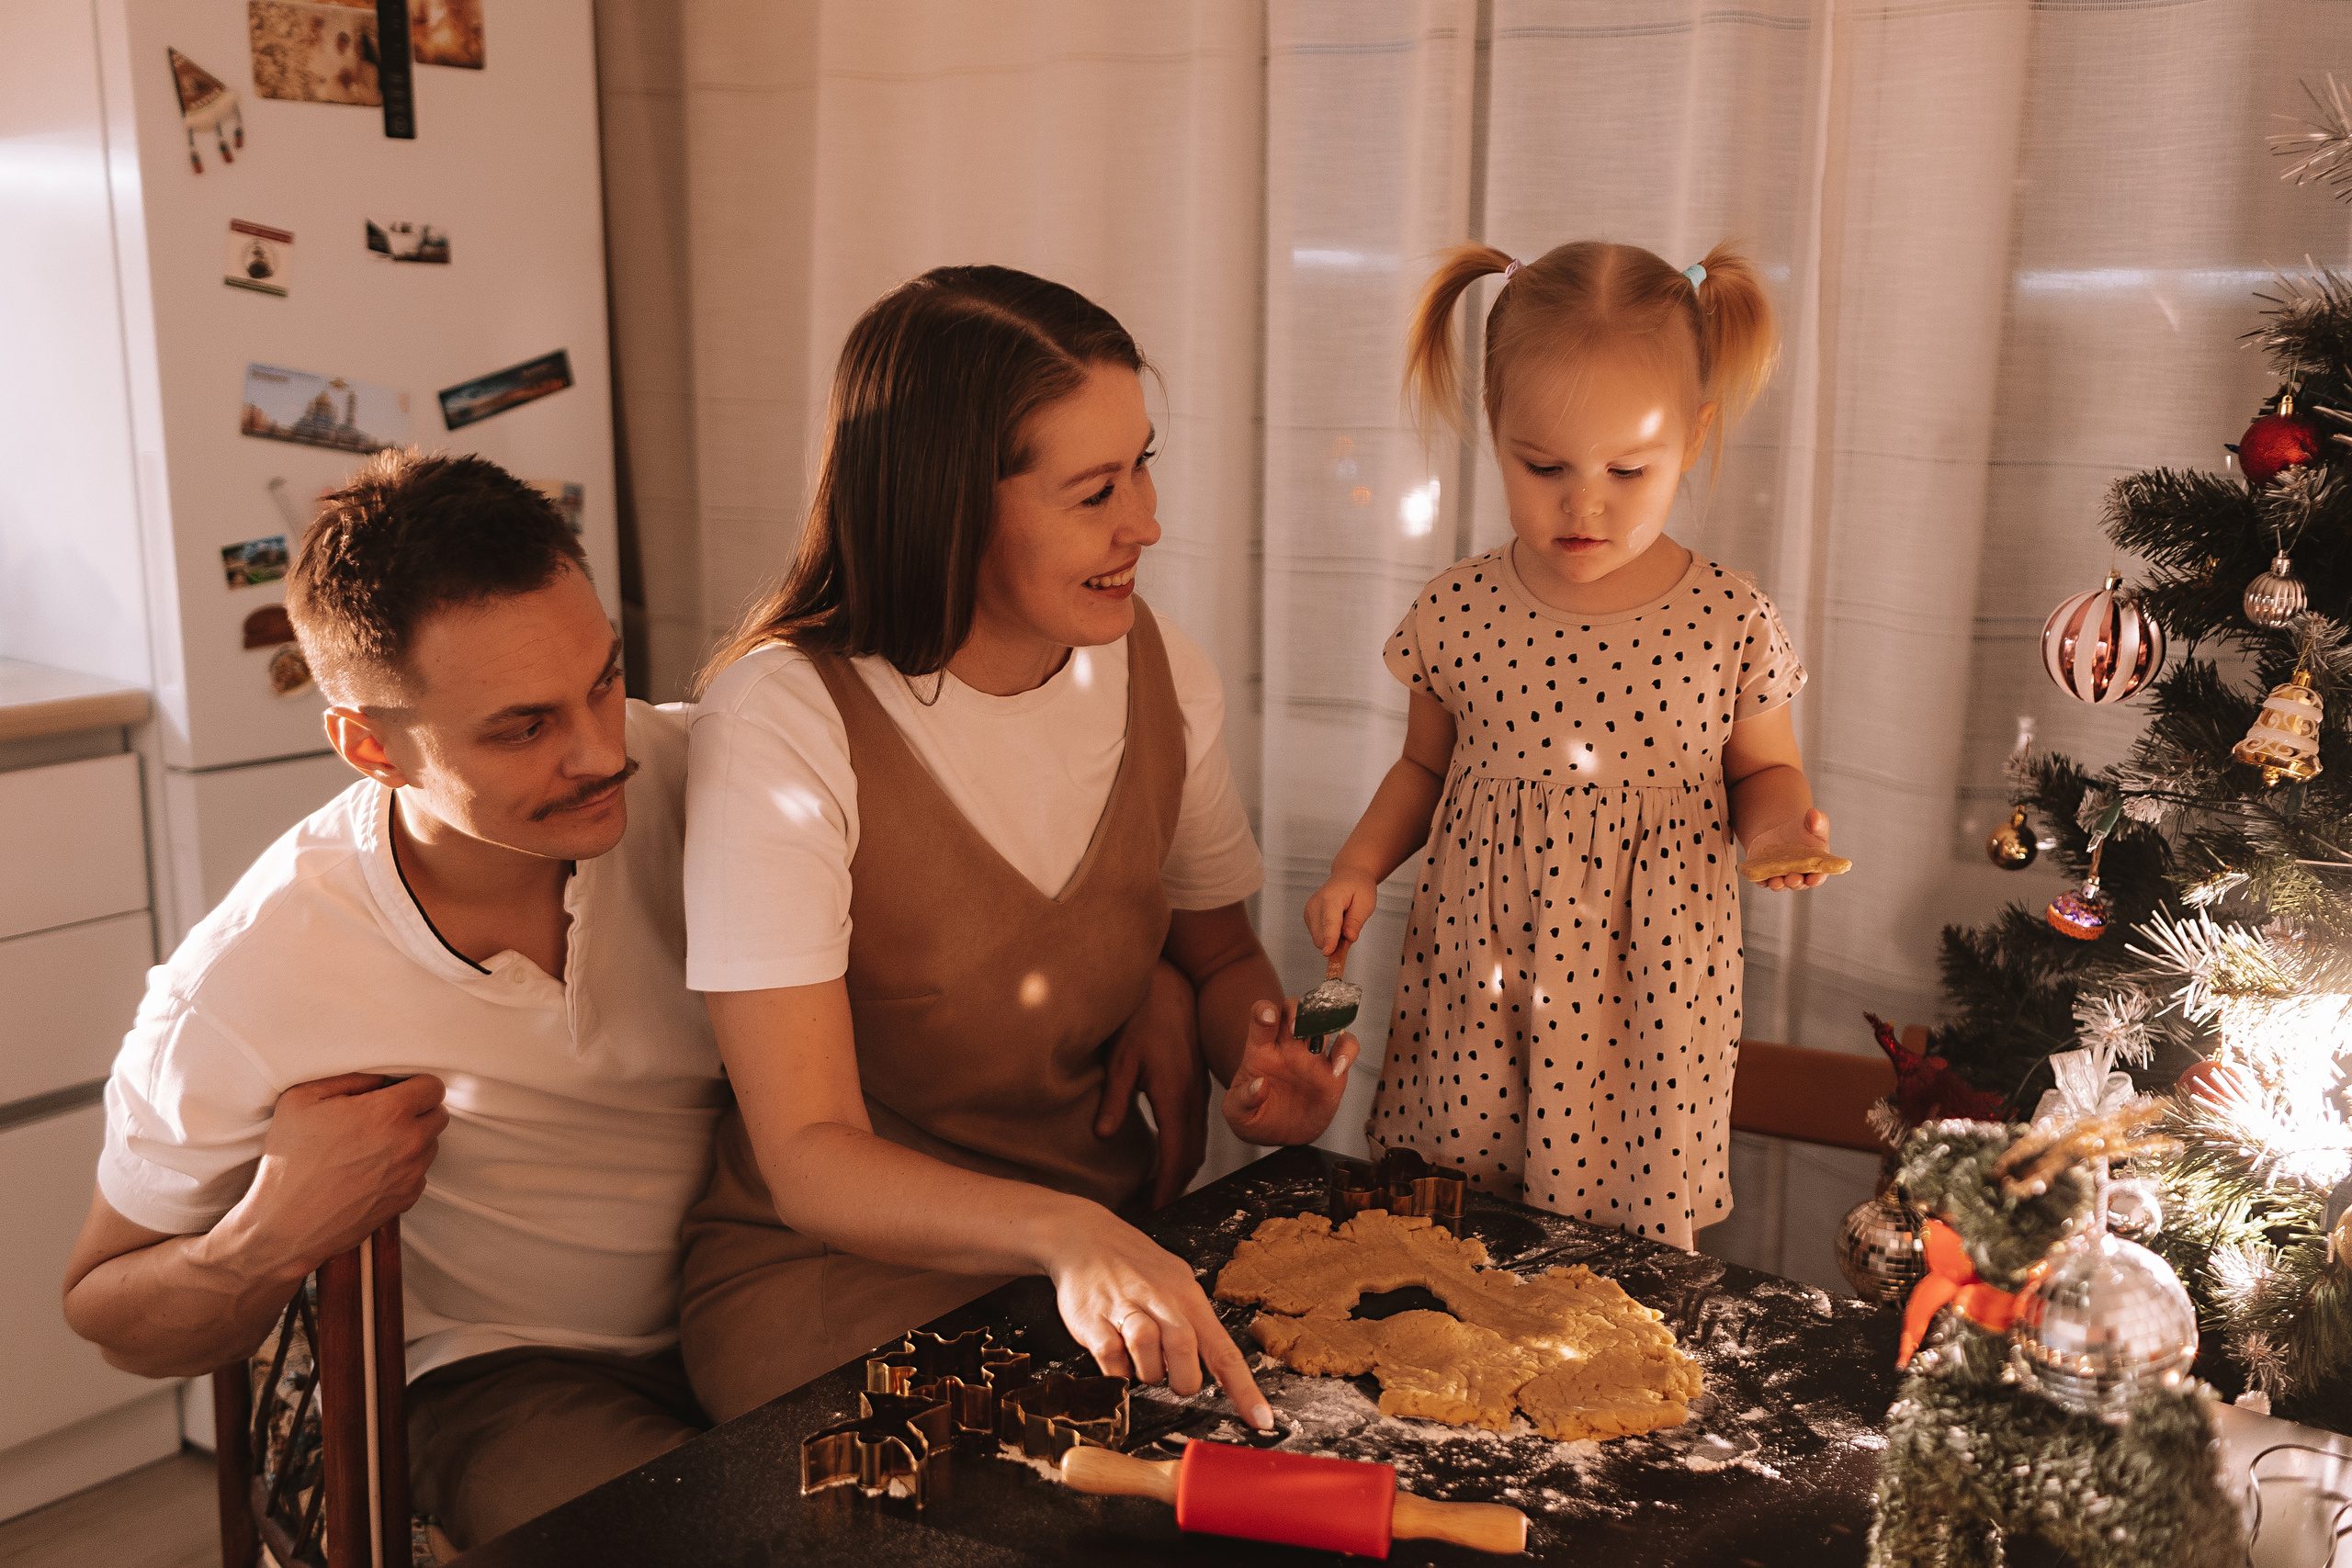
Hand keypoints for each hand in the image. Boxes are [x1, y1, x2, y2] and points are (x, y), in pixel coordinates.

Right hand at [229, 1073, 447, 1282]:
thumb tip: (378, 1077)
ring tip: (373, 1145)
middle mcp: (410, 1143)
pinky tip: (371, 1170)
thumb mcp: (302, 1100)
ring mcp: (411, 1174)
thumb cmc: (289, 1161)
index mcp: (390, 1113)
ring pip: (430, 1144)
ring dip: (412, 1140)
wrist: (284, 1224)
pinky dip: (403, 1168)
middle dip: (417, 1111)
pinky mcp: (407, 1199)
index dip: (414, 1085)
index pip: (433, 1086)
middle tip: (383, 1117)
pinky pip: (419, 1172)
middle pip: (437, 1114)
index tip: (396, 1091)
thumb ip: (349, 1078)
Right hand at [1046, 1207, 1273, 1431]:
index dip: (1244, 1389)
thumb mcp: (1177, 1282)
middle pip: (1184, 1350)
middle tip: (1173, 1377)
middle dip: (1183, 1379)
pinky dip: (1116, 1369)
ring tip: (1140, 1358)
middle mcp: (1160, 1300)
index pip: (1224, 1350)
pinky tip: (1115, 1352)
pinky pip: (1111, 1360)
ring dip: (1146, 1372)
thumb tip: (1219, 1366)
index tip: (1261, 1420)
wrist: (1085, 1238)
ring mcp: (1125, 1309)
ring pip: (1146, 1356)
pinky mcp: (1093, 1321)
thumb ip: (1195, 1323)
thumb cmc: (1137, 1268)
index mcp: (1188, 1297)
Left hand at [1095, 960, 1208, 1208]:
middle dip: (1174, 1187)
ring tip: (1157, 1191)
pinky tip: (1167, 1156)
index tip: (1153, 1209)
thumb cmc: (1143, 1016)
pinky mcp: (1197, 1084)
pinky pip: (1196, 1128)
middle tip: (1151, 1210)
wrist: (1173, 986)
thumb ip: (1115, 1097)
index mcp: (1175, 1094)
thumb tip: (1104, 1135)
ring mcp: (1199, 1091)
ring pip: (1197, 1144)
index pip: (1175, 1154)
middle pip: (1191, 1156)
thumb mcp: (1121, 1056)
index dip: (1165, 1186)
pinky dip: (1184, 1150)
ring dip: (1180, 1170)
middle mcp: (1194, 1097)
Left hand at [1223, 1000, 1357, 1147]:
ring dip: (1323, 1024)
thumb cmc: (1255, 1117)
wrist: (1281, 1136)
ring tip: (1315, 1048)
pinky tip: (1337, 1070)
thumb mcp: (1238, 1114)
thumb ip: (1242, 1100)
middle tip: (1295, 1027)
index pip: (1261, 1016)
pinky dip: (1347, 1050)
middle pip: (1294, 1008)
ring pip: (1323, 1021)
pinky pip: (1347, 1047)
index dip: (1264, 1011)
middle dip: (1297, 1010)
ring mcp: (1312, 1055)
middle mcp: (1287, 1045)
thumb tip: (1259, 1085)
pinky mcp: (1333, 1071)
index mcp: (1261, 1048)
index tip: (1267, 1017)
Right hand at [1305, 869, 1378, 955]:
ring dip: (1332, 938)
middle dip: (1336, 941)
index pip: (1329, 922)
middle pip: (1321, 936)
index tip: (1328, 952)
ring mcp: (1309, 910)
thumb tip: (1349, 938)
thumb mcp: (1366, 902)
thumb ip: (1356, 921)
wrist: (1349, 875)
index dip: (1329, 939)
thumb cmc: (1359, 887)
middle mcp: (1315, 904)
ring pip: (1318, 939)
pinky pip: (1317, 936)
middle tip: (1351, 928)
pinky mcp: (1308, 916)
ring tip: (1344, 921)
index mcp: (1331, 898)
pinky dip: (1328, 935)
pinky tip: (1336, 922)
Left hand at [1743, 807, 1834, 889]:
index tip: (1814, 878)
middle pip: (1798, 883)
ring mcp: (1780, 876)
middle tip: (1793, 879)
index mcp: (1815, 867)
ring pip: (1779, 884)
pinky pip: (1761, 880)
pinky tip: (1757, 875)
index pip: (1817, 877)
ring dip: (1777, 884)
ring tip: (1776, 881)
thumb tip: (1814, 815)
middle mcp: (1798, 876)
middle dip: (1796, 882)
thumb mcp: (1813, 823)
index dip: (1816, 879)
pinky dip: (1759, 879)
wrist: (1778, 833)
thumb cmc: (1803, 831)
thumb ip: (1818, 820)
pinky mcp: (1764, 874)